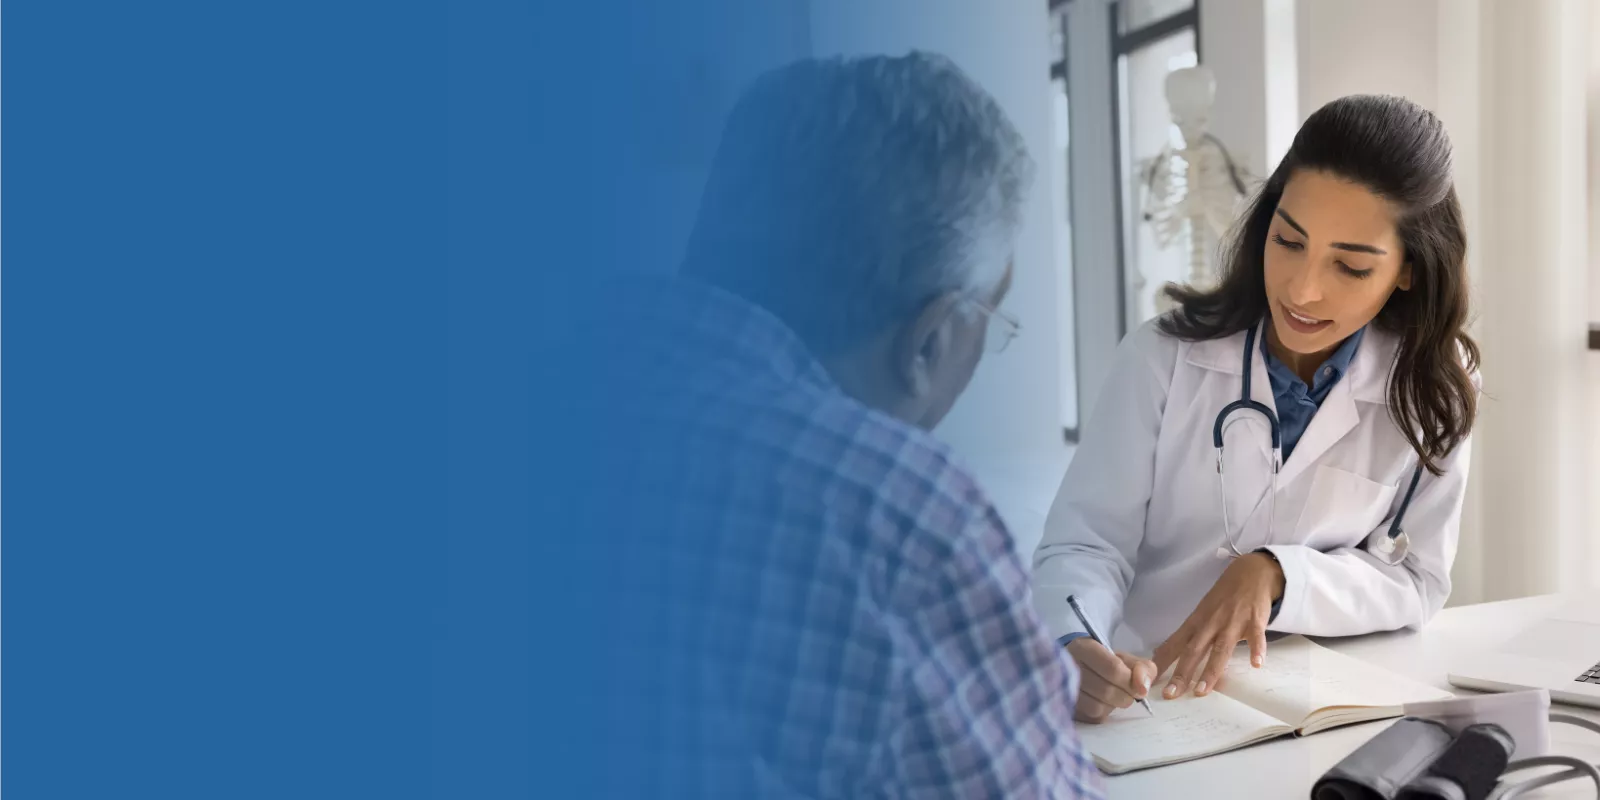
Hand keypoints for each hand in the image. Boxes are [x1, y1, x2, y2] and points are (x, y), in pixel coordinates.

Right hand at [1065, 638, 1157, 723]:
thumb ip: (1142, 669)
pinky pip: (1091, 717)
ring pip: (1097, 707)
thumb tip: (1143, 689)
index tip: (1139, 689)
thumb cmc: (1104, 662)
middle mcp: (1068, 667)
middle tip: (1127, 693)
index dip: (1130, 682)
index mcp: (1085, 648)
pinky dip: (1102, 713)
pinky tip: (1101, 703)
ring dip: (1112, 706)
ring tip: (1112, 697)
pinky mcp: (1065, 705)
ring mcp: (1063, 687)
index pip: (1113, 669)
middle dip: (1124, 696)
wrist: (1078, 668)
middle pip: (1106, 690)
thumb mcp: (1125, 659)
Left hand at [1153, 552, 1284, 698]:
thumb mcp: (1200, 614)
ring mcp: (1232, 622)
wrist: (1250, 574)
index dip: (1161, 663)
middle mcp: (1211, 624)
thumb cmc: (1222, 598)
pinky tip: (1256, 664)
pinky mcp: (1254, 620)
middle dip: (1181, 673)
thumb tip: (1160, 654)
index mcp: (1196, 623)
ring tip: (1202, 690)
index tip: (1148, 680)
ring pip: (1220, 649)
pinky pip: (1256, 636)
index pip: (1174, 645)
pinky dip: (1256, 649)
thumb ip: (1185, 636)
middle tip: (1170, 694)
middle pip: (1194, 651)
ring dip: (1211, 670)